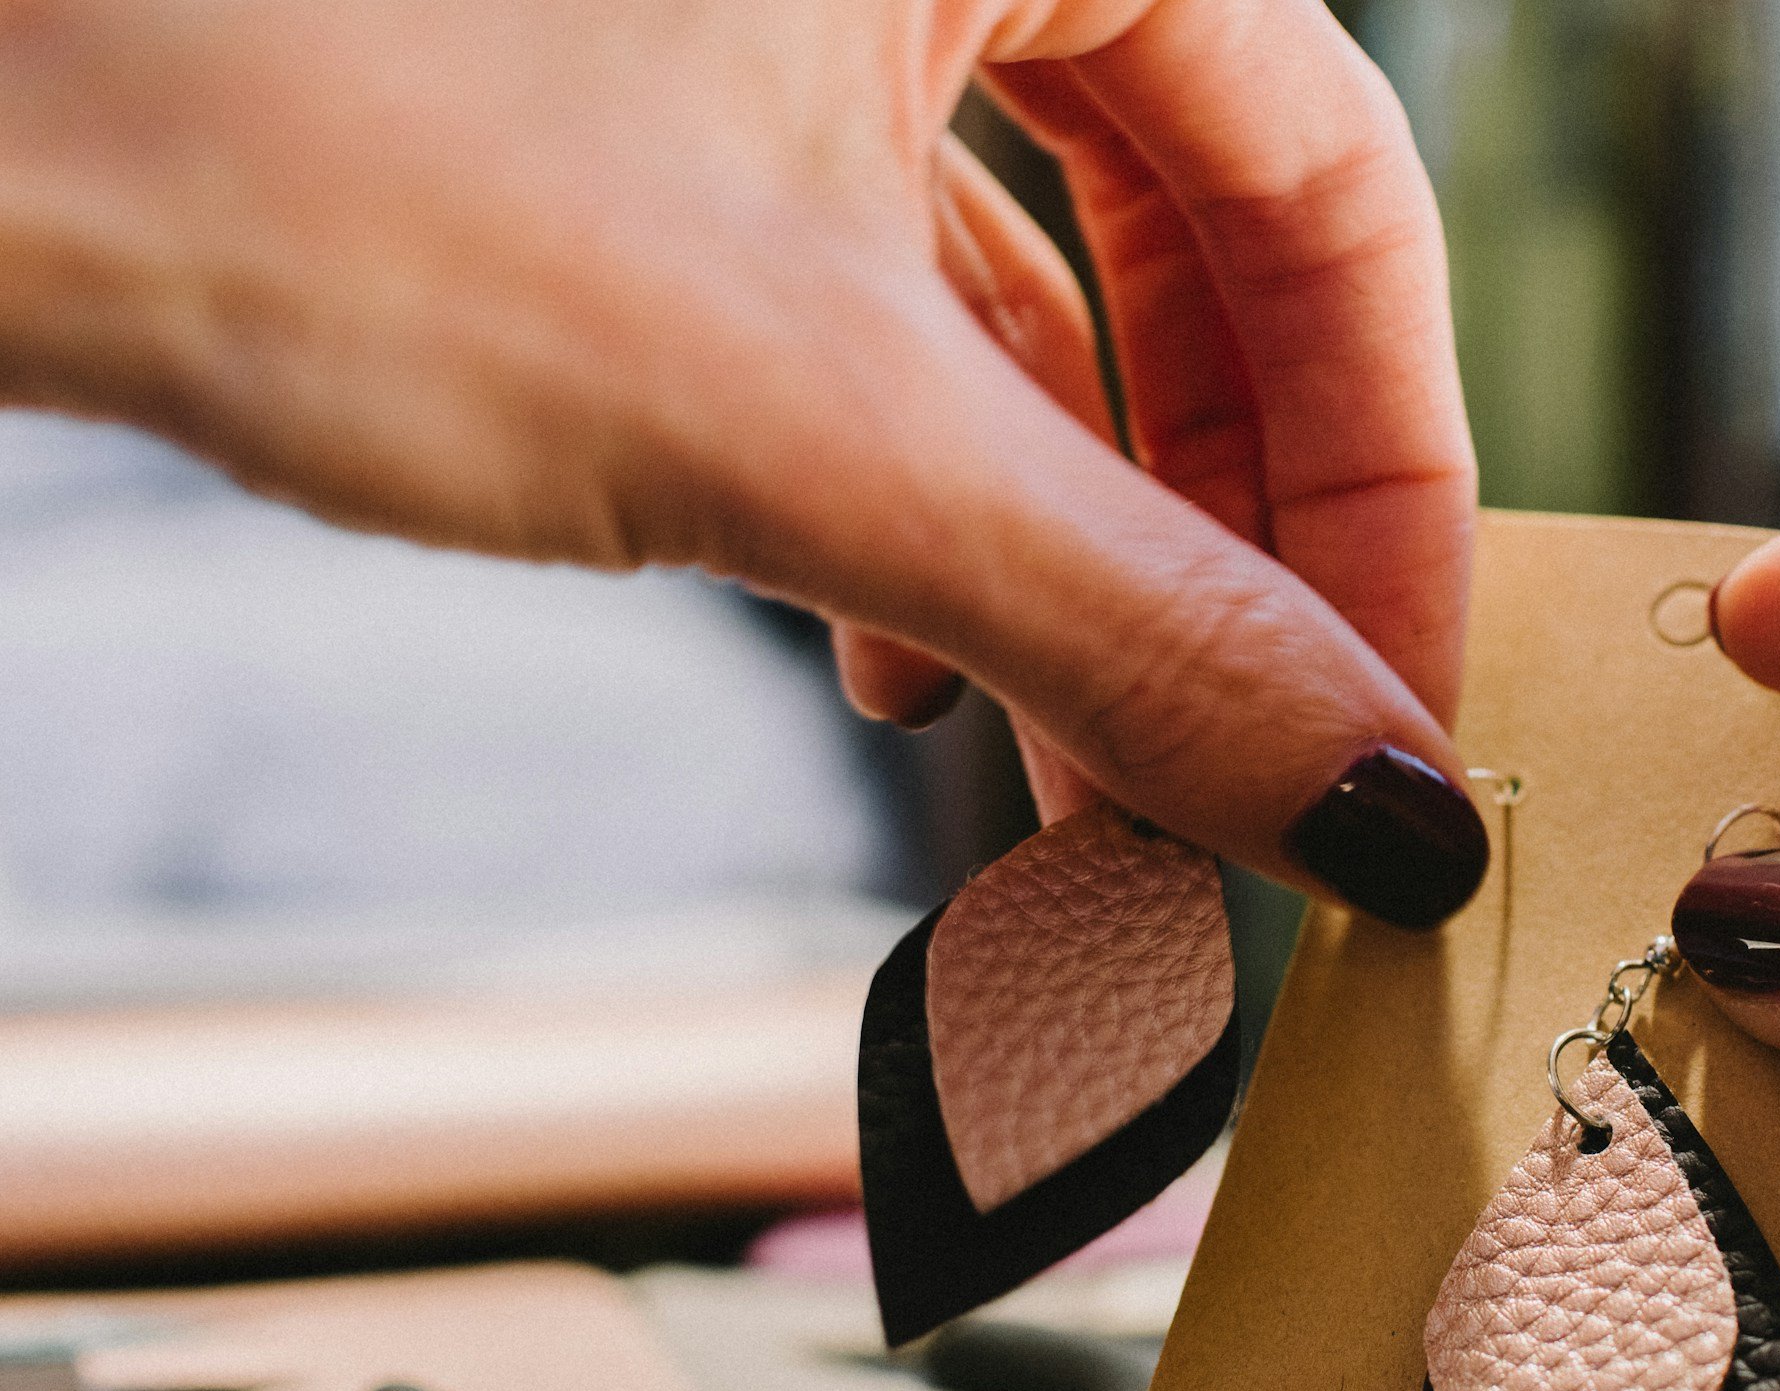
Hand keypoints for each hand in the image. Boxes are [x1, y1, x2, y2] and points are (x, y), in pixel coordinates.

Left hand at [0, 0, 1487, 926]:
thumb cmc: (279, 114)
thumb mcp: (799, 422)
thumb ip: (1132, 628)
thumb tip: (1369, 809)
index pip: (1341, 192)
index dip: (1388, 474)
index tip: (1390, 695)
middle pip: (1205, 247)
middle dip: (1226, 532)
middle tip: (1252, 754)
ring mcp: (792, 2)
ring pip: (1037, 294)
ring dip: (1074, 552)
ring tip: (1082, 765)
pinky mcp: (661, 104)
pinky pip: (876, 308)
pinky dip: (917, 500)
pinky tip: (900, 663)